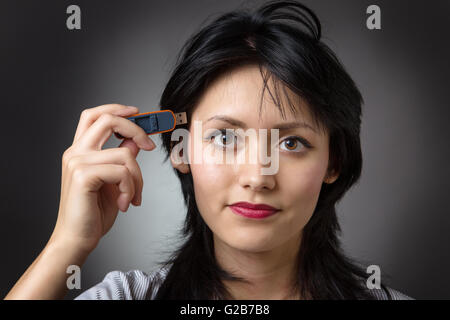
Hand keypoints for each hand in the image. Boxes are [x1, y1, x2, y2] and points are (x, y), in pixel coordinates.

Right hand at [50, 104, 155, 252]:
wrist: (77, 239)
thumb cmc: (94, 212)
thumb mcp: (114, 181)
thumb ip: (121, 158)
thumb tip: (136, 141)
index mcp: (80, 151)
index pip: (94, 115)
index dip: (116, 109)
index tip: (138, 112)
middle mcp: (75, 152)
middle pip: (107, 120)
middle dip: (135, 128)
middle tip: (150, 145)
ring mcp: (77, 162)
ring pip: (124, 154)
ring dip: (138, 178)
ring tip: (133, 197)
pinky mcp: (83, 176)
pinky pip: (122, 172)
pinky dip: (130, 188)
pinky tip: (124, 204)